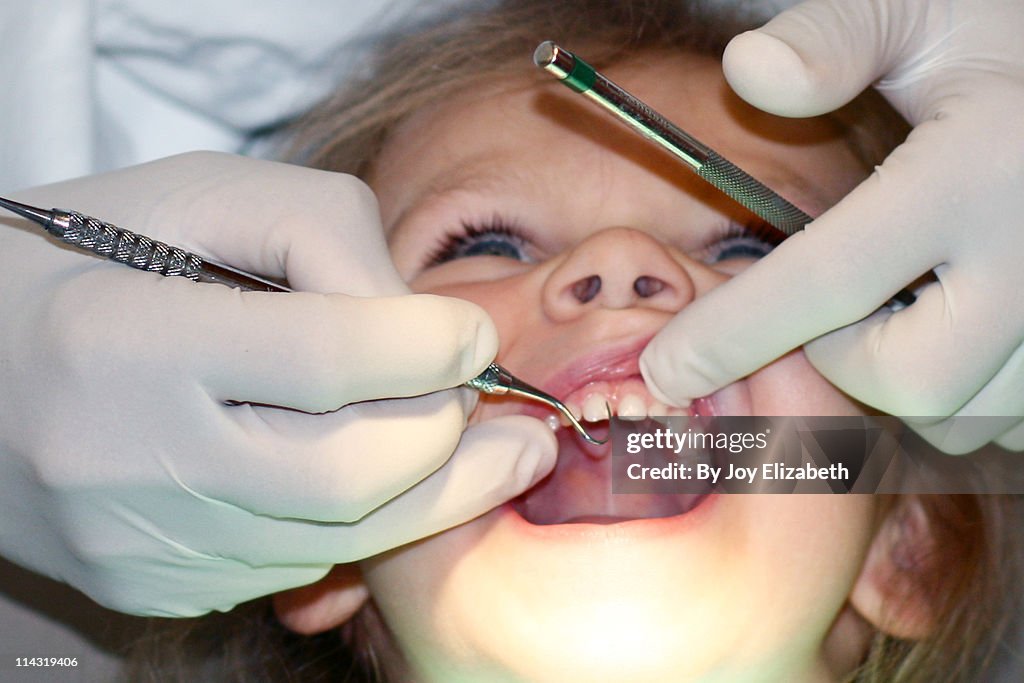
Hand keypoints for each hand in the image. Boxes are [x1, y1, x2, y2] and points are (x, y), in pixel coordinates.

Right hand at [0, 152, 554, 615]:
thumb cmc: (89, 256)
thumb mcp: (202, 197)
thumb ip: (327, 234)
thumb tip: (429, 330)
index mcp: (126, 341)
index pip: (328, 358)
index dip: (429, 347)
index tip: (473, 334)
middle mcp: (124, 461)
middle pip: (352, 474)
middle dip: (451, 440)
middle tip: (506, 413)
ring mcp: (136, 544)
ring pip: (339, 535)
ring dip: (422, 488)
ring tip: (470, 445)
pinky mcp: (149, 586)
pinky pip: (294, 562)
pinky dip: (351, 518)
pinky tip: (356, 471)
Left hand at [641, 0, 1023, 452]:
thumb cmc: (1004, 33)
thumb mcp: (922, 10)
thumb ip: (834, 39)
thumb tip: (746, 70)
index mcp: (978, 169)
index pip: (827, 279)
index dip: (731, 333)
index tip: (668, 366)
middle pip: (909, 382)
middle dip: (840, 364)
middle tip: (831, 306)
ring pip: (962, 413)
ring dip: (900, 380)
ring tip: (897, 309)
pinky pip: (1007, 417)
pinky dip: (961, 394)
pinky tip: (944, 329)